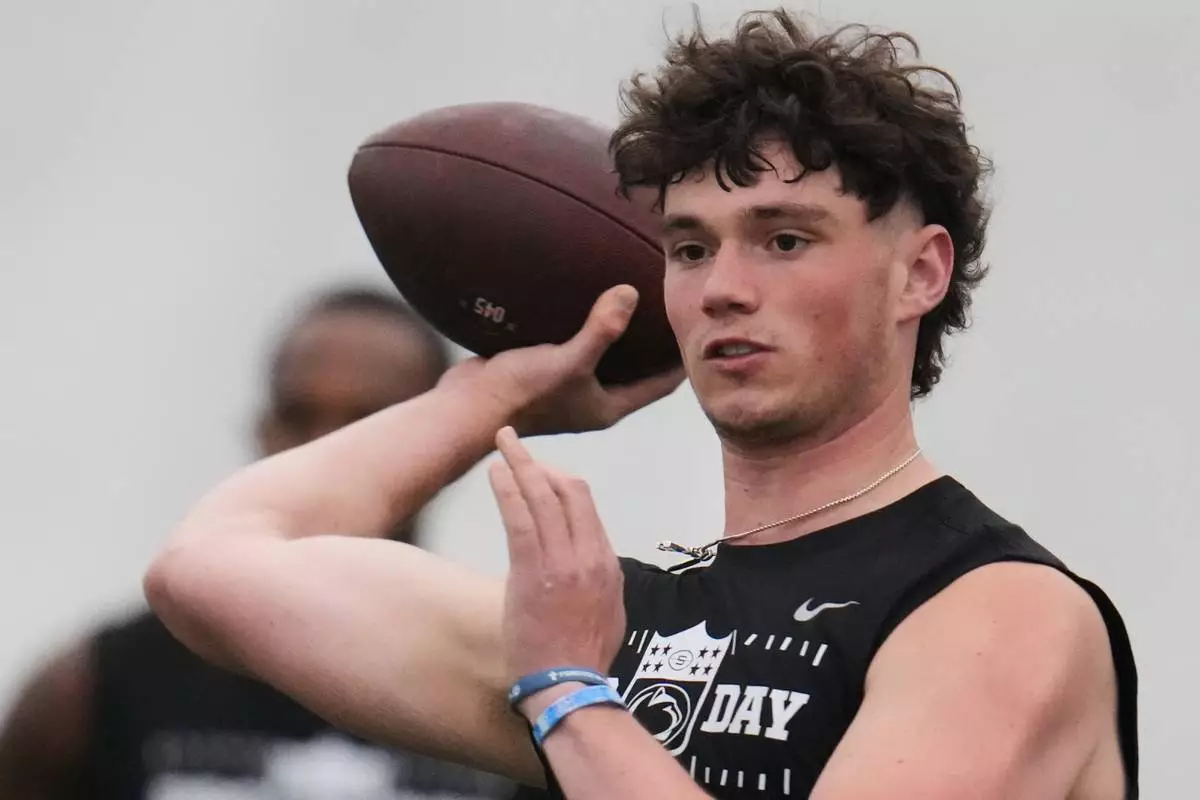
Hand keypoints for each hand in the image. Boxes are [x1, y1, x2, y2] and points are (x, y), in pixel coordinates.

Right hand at [440, 285, 684, 436]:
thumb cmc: (520, 395)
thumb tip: (629, 294)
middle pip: (636, 369)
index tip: (698, 330)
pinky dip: (585, 327)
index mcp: (607, 407)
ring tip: (633, 298)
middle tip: (670, 307)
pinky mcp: (544, 371)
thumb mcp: (568, 361)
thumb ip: (601, 330)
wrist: (467, 407)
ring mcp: (567, 386)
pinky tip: (586, 301)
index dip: (680, 359)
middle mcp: (591, 400)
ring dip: (617, 334)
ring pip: (605, 357)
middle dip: (653, 344)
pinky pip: (574, 345)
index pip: (660, 384)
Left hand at [488, 426, 625, 705]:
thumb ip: (601, 581)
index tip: (538, 472)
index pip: (585, 506)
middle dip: (541, 462)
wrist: (569, 685)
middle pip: (569, 490)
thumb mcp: (609, 612)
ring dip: (521, 462)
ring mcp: (563, 561)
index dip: (560, 480)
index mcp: (606, 563)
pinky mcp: (534, 571)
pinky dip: (508, 489)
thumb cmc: (583, 656)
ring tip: (503, 442)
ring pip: (544, 495)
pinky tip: (495, 472)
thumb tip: (591, 564)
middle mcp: (590, 554)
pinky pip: (521, 518)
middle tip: (515, 445)